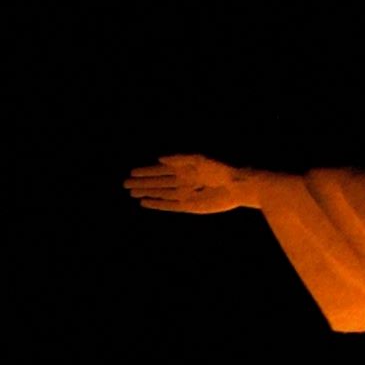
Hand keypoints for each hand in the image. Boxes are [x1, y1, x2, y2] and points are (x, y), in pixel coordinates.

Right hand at [122, 153, 254, 215]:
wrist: (238, 186)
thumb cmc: (222, 169)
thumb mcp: (200, 159)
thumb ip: (180, 158)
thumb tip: (159, 159)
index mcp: (185, 168)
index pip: (160, 170)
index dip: (146, 171)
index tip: (132, 173)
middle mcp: (183, 181)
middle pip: (158, 183)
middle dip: (142, 183)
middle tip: (125, 185)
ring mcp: (186, 194)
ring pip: (161, 194)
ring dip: (147, 193)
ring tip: (132, 193)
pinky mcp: (190, 206)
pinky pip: (170, 206)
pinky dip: (158, 204)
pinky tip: (146, 203)